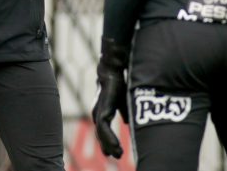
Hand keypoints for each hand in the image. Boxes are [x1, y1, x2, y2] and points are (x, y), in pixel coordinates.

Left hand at [92, 38, 129, 158]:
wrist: (113, 69)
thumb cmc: (119, 82)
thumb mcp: (124, 100)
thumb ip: (125, 111)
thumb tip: (128, 122)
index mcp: (103, 110)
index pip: (103, 129)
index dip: (108, 140)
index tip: (115, 151)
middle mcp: (98, 112)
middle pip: (101, 134)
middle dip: (108, 146)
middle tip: (116, 156)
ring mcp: (99, 112)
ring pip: (101, 134)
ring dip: (109, 145)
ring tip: (118, 154)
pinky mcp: (102, 110)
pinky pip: (103, 129)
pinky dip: (109, 139)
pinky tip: (116, 147)